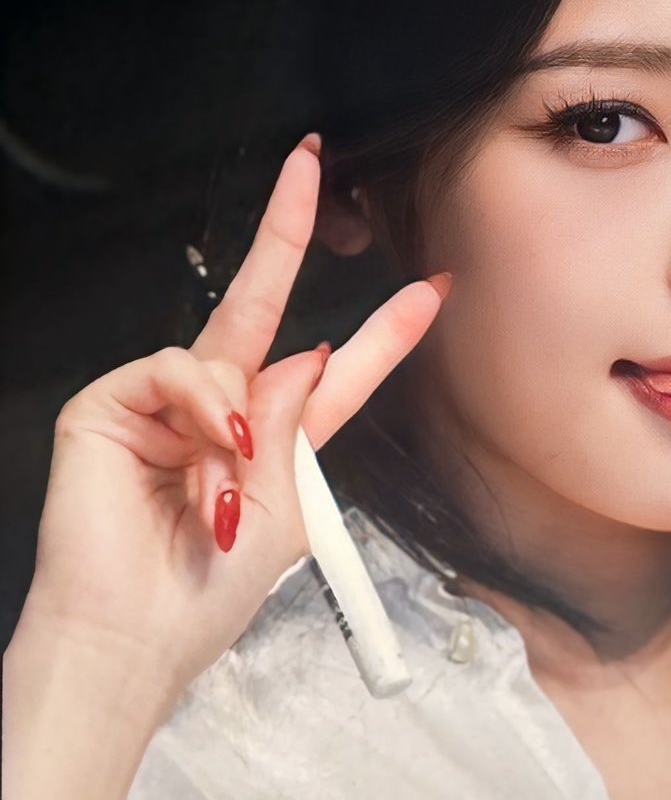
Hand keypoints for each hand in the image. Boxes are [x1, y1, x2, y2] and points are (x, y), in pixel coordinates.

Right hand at [18, 135, 445, 703]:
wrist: (135, 637)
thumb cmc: (206, 596)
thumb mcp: (285, 513)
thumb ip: (298, 429)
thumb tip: (307, 351)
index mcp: (273, 446)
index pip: (338, 375)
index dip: (385, 334)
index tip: (432, 290)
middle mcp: (218, 413)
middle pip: (261, 310)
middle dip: (286, 234)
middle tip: (310, 162)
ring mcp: (162, 404)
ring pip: (224, 356)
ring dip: (236, 427)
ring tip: (227, 495)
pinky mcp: (110, 404)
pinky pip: (175, 368)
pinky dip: (200, 410)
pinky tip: (204, 452)